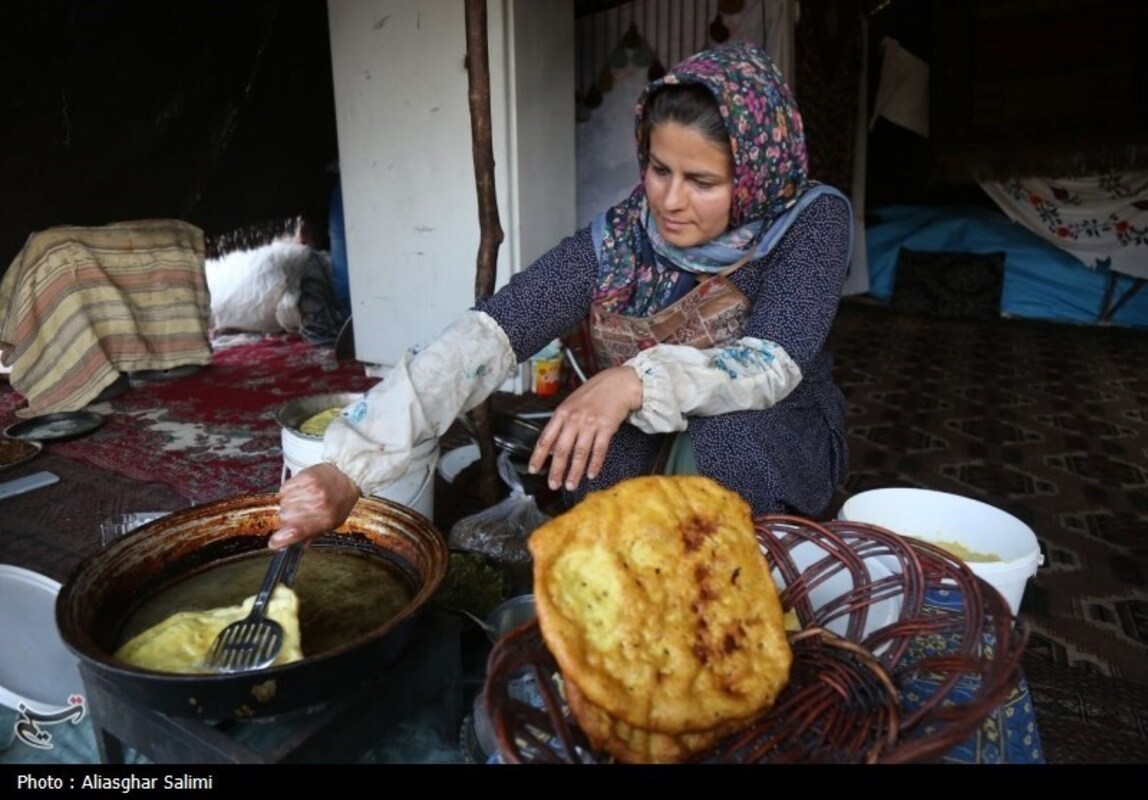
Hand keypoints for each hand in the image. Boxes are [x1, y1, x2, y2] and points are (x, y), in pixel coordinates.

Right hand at [269, 463, 360, 548]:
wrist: (347, 475)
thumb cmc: (339, 501)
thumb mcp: (332, 522)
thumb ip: (312, 534)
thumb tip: (294, 545)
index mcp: (326, 519)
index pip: (297, 531)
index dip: (282, 539)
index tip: (274, 543)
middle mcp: (319, 505)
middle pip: (285, 517)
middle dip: (288, 518)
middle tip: (299, 513)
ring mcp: (311, 489)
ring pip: (283, 503)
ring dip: (288, 504)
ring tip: (302, 500)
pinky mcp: (305, 477)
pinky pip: (284, 489)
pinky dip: (288, 491)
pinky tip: (299, 491)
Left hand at [528, 365, 642, 491]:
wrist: (617, 384)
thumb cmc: (594, 394)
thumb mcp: (571, 404)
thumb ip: (560, 424)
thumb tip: (551, 448)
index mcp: (562, 413)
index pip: (546, 438)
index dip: (538, 456)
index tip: (533, 469)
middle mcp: (574, 419)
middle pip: (562, 449)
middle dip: (557, 470)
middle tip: (553, 485)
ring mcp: (591, 423)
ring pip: (580, 453)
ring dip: (575, 472)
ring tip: (571, 485)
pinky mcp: (606, 428)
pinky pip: (599, 450)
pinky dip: (594, 464)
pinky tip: (591, 474)